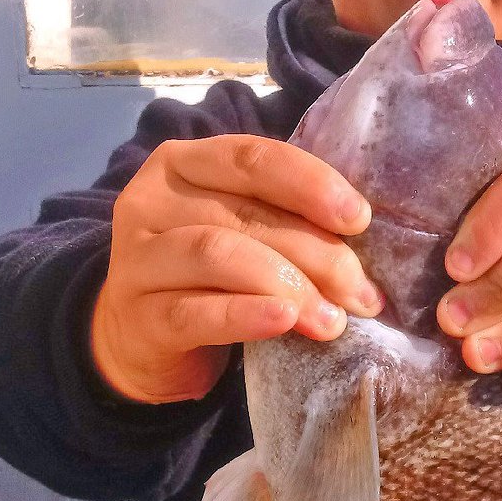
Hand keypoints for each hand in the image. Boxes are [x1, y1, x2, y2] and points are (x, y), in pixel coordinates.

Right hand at [92, 135, 380, 403]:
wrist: (141, 342)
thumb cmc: (210, 277)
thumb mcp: (245, 234)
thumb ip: (285, 220)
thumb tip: (364, 241)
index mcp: (185, 163)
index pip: (253, 158)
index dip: (311, 184)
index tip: (360, 219)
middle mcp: (152, 200)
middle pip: (246, 215)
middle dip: (317, 254)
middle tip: (362, 294)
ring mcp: (138, 259)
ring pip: (220, 255)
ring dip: (289, 286)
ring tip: (333, 321)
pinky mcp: (139, 316)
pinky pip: (196, 312)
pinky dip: (245, 315)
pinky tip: (284, 321)